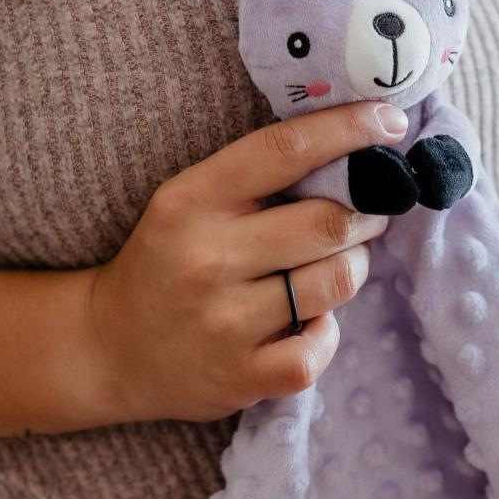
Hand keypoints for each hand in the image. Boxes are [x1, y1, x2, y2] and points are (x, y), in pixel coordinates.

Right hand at [80, 100, 408, 422]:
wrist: (108, 348)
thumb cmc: (167, 262)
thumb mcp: (189, 203)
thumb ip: (257, 179)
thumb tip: (355, 155)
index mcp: (191, 201)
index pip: (284, 150)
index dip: (348, 130)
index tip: (390, 122)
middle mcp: (206, 259)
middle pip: (329, 222)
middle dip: (367, 213)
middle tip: (370, 212)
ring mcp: (224, 323)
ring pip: (336, 281)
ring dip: (352, 267)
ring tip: (336, 264)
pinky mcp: (242, 376)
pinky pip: (321, 346)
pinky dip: (326, 331)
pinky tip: (307, 322)